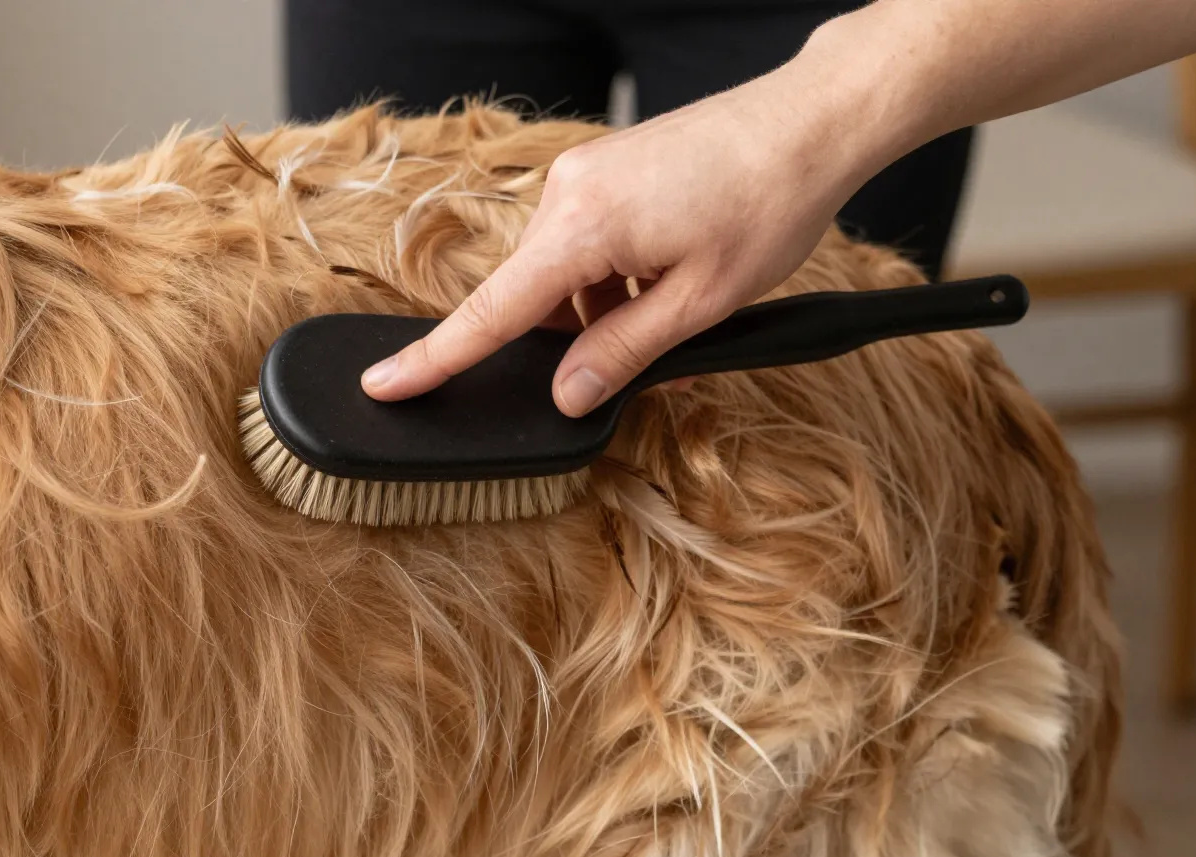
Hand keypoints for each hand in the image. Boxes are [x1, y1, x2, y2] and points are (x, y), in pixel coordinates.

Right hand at [359, 63, 875, 415]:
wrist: (812, 123)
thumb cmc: (768, 203)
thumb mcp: (700, 302)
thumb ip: (623, 354)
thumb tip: (567, 395)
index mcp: (583, 228)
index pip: (492, 311)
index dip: (436, 358)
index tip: (383, 385)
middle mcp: (566, 192)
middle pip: (531, 298)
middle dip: (571, 340)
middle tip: (648, 358)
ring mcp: (583, 176)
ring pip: (561, 276)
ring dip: (600, 311)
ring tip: (679, 308)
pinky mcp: (604, 170)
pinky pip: (584, 245)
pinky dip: (612, 279)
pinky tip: (669, 282)